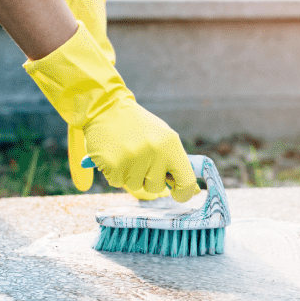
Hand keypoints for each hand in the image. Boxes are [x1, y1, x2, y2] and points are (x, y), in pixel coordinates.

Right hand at [23, 22, 199, 202]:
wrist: (106, 106)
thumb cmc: (138, 126)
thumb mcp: (163, 138)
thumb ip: (177, 162)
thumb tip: (193, 190)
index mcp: (171, 144)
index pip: (186, 181)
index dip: (183, 193)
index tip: (176, 193)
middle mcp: (155, 152)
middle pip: (156, 187)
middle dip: (148, 178)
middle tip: (140, 158)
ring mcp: (133, 158)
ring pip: (135, 186)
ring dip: (130, 175)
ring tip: (126, 153)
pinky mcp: (112, 163)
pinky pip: (116, 182)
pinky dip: (114, 173)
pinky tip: (113, 154)